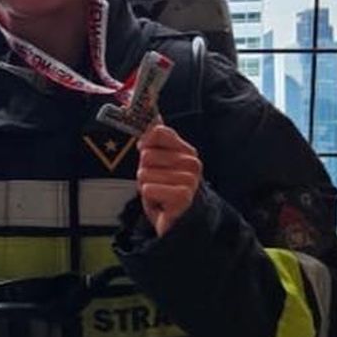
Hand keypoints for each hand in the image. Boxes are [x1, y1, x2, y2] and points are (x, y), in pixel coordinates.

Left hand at [135, 122, 202, 236]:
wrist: (182, 224)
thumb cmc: (168, 191)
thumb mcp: (160, 163)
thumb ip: (155, 138)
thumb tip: (148, 112)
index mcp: (187, 151)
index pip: (159, 132)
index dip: (146, 143)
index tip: (146, 152)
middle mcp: (191, 163)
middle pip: (146, 155)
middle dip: (145, 172)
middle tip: (158, 184)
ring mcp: (189, 179)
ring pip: (144, 173)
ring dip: (146, 187)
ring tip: (160, 195)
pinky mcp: (183, 196)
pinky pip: (148, 189)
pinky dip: (149, 199)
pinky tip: (161, 204)